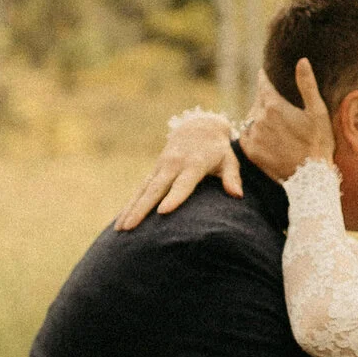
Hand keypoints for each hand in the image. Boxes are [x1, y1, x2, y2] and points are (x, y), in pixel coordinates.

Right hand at [114, 107, 239, 228]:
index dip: (174, 197)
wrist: (198, 128)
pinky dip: (130, 204)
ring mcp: (161, 167)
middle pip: (156, 189)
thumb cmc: (218, 150)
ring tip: (120, 229)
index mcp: (193, 164)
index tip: (163, 212)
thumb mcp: (229, 159)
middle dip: (142, 209)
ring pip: (143, 190)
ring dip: (130, 209)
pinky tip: (121, 221)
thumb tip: (237, 195)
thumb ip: (232, 177)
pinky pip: (140, 189)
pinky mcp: (154, 171)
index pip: (183, 184)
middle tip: (130, 227)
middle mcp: (173, 165)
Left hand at [237, 60, 334, 178]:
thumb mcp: (317, 111)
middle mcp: (259, 119)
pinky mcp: (250, 152)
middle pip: (257, 102)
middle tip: (275, 103)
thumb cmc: (318, 142)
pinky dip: (252, 132)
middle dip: (264, 99)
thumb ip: (307, 84)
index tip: (262, 73)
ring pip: (251, 118)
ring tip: (273, 121)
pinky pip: (246, 135)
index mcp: (274, 105)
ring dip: (258, 116)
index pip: (263, 85)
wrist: (311, 177)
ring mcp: (253, 136)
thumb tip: (302, 60)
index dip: (263, 78)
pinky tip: (265, 135)